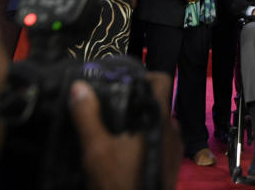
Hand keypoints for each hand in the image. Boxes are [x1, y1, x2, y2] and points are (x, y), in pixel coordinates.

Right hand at [70, 72, 181, 189]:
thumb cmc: (119, 182)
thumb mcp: (96, 149)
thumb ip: (87, 115)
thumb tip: (79, 86)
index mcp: (159, 119)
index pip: (161, 80)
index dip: (143, 75)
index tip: (121, 80)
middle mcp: (172, 129)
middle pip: (157, 101)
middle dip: (135, 100)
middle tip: (111, 104)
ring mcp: (175, 148)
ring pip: (158, 121)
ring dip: (140, 120)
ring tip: (115, 126)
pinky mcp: (172, 164)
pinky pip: (161, 140)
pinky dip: (145, 137)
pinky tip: (124, 148)